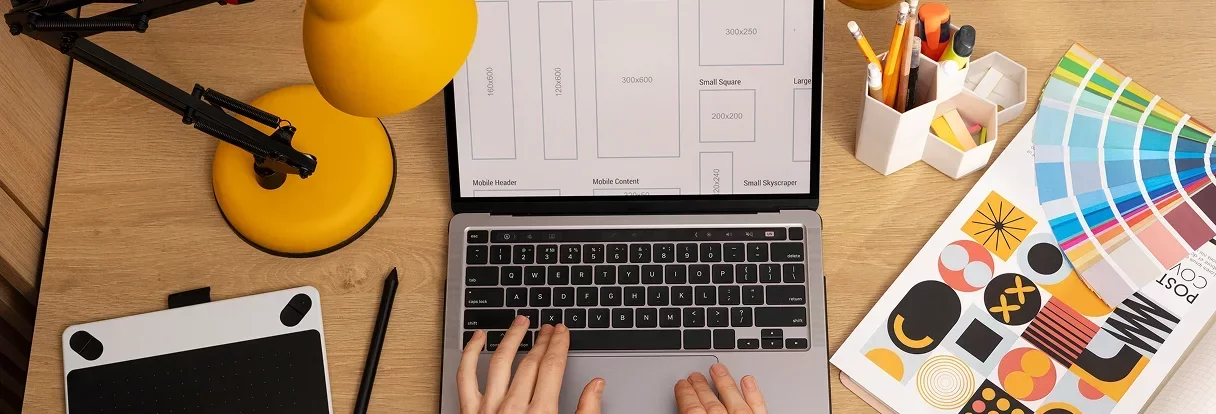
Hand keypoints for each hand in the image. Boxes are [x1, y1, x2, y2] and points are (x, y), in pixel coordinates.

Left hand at [459, 317, 604, 413]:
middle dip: (542, 340)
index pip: (552, 366)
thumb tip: (597, 386)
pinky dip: (470, 354)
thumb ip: (586, 413)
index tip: (562, 331)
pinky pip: (465, 377)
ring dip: (510, 338)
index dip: (559, 344)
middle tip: (549, 327)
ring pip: (499, 362)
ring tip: (519, 322)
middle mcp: (513, 408)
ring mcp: (488, 410)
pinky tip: (477, 339)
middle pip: (530, 362)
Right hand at [674, 364, 766, 413]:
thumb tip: (681, 408)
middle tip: (695, 377)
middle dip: (701, 387)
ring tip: (718, 369)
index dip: (685, 395)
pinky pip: (758, 407)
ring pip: (733, 399)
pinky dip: (753, 393)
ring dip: (724, 382)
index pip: (691, 410)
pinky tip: (748, 381)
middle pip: (710, 403)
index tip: (682, 386)